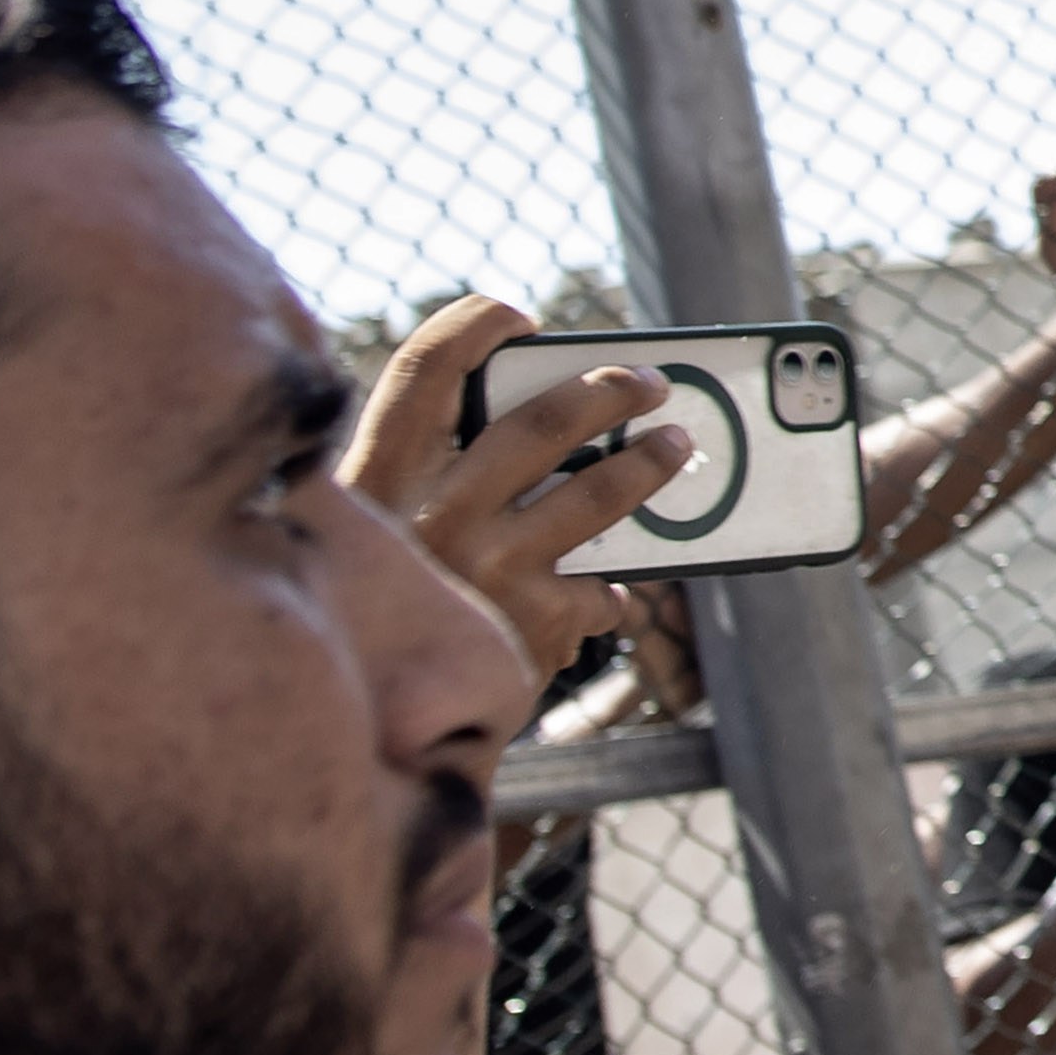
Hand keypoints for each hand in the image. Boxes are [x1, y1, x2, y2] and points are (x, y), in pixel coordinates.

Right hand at [346, 300, 692, 678]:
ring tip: (677, 450)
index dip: (471, 328)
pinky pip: (600, 588)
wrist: (379, 738)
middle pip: (542, 420)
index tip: (515, 316)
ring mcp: (487, 566)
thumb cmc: (384, 622)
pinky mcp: (535, 620)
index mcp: (378, 483)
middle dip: (608, 390)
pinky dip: (607, 594)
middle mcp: (431, 515)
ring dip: (649, 465)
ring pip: (599, 492)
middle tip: (648, 382)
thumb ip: (437, 489)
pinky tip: (606, 599)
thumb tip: (550, 431)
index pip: (420, 372)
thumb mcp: (384, 544)